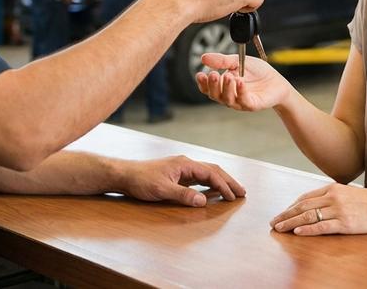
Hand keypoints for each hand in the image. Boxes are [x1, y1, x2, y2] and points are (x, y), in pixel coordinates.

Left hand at [114, 155, 245, 206]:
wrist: (124, 174)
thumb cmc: (141, 181)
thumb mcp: (162, 190)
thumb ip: (183, 195)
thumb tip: (204, 201)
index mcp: (185, 164)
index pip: (211, 174)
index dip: (224, 185)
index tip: (234, 196)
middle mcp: (186, 164)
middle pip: (213, 170)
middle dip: (228, 181)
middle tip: (242, 192)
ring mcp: (181, 169)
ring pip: (207, 173)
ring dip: (220, 182)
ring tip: (232, 191)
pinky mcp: (177, 175)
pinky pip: (198, 178)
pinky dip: (209, 184)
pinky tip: (212, 191)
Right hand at [196, 52, 291, 110]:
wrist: (276, 80)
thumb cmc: (257, 72)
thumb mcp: (238, 61)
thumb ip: (222, 61)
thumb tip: (203, 58)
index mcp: (223, 86)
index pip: (208, 88)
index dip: (203, 83)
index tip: (200, 74)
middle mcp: (229, 96)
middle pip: (215, 95)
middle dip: (212, 85)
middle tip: (213, 74)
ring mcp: (240, 102)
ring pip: (227, 100)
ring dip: (226, 88)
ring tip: (228, 76)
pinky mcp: (252, 105)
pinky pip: (244, 101)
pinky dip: (241, 91)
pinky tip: (240, 82)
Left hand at [270, 183, 366, 235]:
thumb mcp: (349, 193)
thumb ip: (333, 197)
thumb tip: (317, 204)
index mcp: (333, 188)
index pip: (305, 197)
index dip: (291, 206)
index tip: (282, 213)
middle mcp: (333, 197)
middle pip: (302, 206)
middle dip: (285, 214)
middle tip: (273, 222)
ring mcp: (338, 210)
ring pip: (308, 216)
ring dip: (290, 222)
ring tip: (279, 228)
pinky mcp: (345, 223)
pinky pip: (322, 226)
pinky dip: (307, 229)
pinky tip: (297, 232)